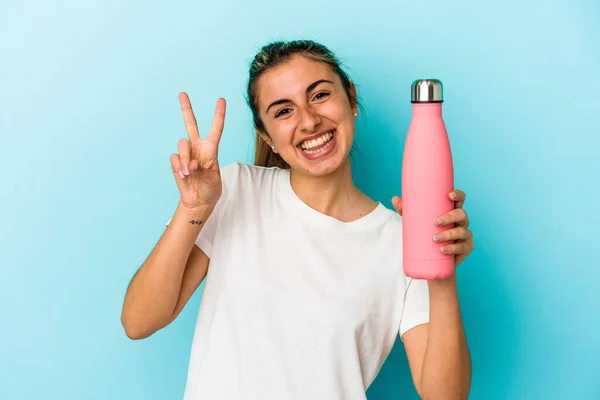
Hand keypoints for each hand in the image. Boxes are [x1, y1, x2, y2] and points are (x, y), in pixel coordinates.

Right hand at [171, 93, 225, 212]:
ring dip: (185, 158)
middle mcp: (198, 148)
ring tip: (188, 173)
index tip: (221, 99)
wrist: (198, 201)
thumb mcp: (212, 180)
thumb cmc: (210, 189)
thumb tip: (190, 164)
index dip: (219, 114)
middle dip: (186, 109)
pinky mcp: (177, 162)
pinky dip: (179, 167)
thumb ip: (202, 170)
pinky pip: (175, 158)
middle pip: (191, 124)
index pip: (216, 129)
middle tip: (182, 93)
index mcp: (211, 149)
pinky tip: (183, 176)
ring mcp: (187, 154)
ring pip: (182, 144)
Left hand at [392, 190, 474, 267]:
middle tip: (435, 222)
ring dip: (449, 234)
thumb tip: (395, 199)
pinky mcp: (465, 248)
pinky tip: (443, 250)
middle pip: (461, 214)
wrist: (433, 259)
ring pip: (462, 231)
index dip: (458, 195)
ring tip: (435, 238)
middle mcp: (461, 221)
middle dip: (449, 217)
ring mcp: (465, 234)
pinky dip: (453, 248)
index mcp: (452, 210)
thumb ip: (406, 210)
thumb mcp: (415, 221)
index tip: (449, 195)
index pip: (460, 199)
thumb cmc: (426, 233)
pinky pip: (462, 247)